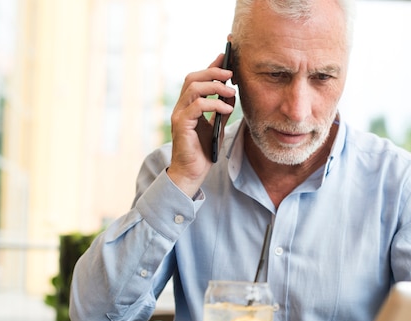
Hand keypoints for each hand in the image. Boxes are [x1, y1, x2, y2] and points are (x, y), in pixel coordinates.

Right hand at [168, 54, 235, 196]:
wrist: (192, 173)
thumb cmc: (203, 150)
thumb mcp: (217, 125)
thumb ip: (221, 109)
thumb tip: (231, 92)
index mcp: (189, 104)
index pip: (198, 78)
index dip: (211, 66)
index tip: (227, 57)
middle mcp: (181, 106)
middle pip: (193, 77)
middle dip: (213, 72)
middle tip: (231, 74)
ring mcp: (179, 114)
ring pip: (193, 88)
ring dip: (215, 86)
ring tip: (231, 92)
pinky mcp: (181, 124)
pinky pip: (197, 106)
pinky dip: (214, 104)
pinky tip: (227, 109)